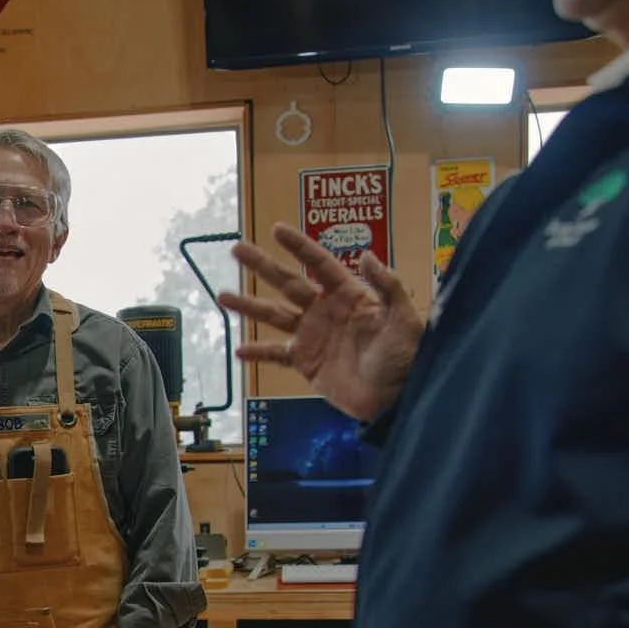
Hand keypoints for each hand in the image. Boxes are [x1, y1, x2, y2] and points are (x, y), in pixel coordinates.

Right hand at [220, 222, 424, 423]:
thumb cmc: (406, 356)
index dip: (298, 246)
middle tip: (237, 249)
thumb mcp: (404, 319)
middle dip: (262, 265)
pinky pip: (277, 355)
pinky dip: (258, 353)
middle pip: (288, 282)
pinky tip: (240, 351)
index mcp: (348, 294)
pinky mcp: (306, 362)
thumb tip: (367, 255)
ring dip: (248, 305)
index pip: (319, 263)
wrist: (396, 398)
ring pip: (274, 315)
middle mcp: (325, 309)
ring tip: (222, 296)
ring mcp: (312, 335)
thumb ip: (388, 286)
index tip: (276, 230)